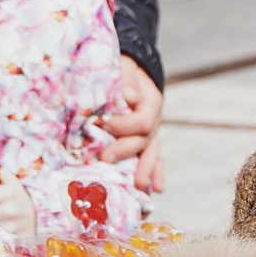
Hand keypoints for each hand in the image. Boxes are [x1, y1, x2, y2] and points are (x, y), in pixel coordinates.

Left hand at [101, 57, 164, 193]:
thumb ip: (127, 80)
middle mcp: (154, 121)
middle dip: (125, 151)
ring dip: (145, 170)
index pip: (143, 121)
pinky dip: (155, 173)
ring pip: (151, 154)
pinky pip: (153, 158)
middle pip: (145, 141)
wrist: (130, 70)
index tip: (101, 125)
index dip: (123, 126)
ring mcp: (150, 133)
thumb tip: (129, 97)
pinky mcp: (143, 141)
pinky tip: (154, 189)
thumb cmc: (123, 68)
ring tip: (138, 185)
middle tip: (104, 159)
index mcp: (151, 103)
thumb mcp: (125, 67)